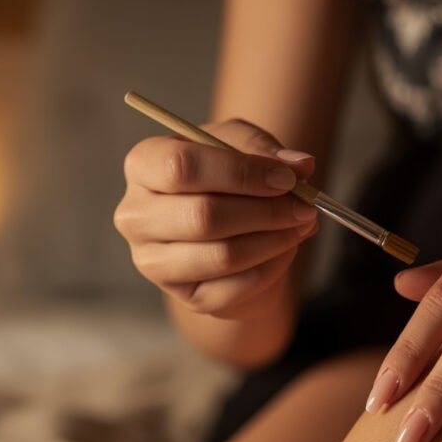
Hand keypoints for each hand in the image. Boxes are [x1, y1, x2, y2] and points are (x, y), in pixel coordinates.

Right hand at [115, 119, 318, 318]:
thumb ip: (265, 150)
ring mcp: (154, 261)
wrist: (229, 228)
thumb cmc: (228, 177)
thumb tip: (300, 166)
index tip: (287, 179)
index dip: (241, 173)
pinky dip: (272, 267)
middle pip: (203, 216)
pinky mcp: (184, 295)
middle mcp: (136, 215)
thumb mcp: (242, 146)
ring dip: (275, 240)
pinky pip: (236, 287)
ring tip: (303, 225)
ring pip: (222, 256)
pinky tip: (285, 248)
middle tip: (305, 207)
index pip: (181, 166)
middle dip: (267, 211)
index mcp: (143, 164)